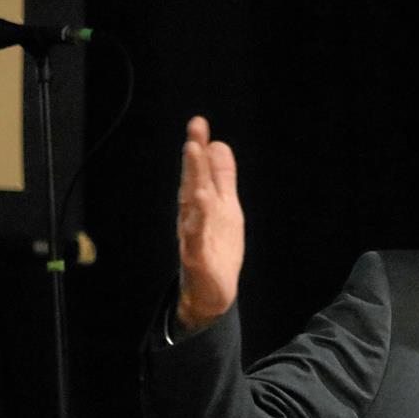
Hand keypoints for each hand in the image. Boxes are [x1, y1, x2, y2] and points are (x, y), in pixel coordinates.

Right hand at [176, 116, 243, 330]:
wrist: (210, 293)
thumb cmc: (216, 247)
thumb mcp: (225, 207)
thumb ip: (222, 178)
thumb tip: (219, 146)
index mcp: (203, 203)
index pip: (199, 172)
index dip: (199, 149)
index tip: (200, 124)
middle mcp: (194, 215)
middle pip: (193, 182)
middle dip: (194, 158)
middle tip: (195, 131)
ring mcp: (193, 235)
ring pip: (192, 205)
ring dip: (193, 180)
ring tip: (194, 156)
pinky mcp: (197, 258)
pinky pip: (196, 239)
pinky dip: (197, 222)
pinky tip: (200, 203)